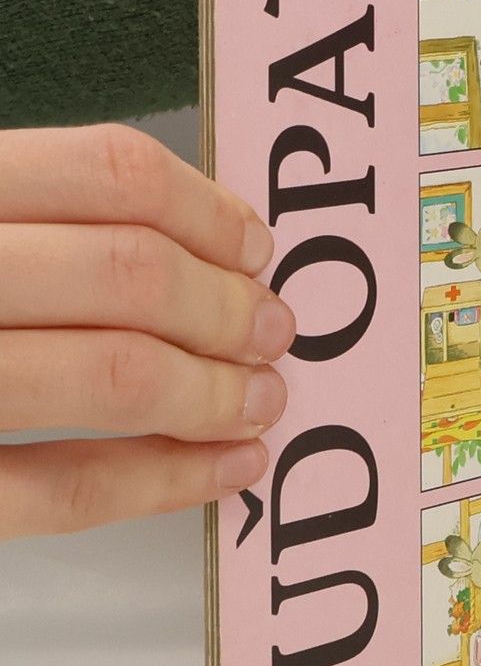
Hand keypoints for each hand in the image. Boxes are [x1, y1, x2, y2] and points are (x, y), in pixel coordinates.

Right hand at [0, 126, 291, 538]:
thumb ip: (22, 214)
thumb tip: (186, 241)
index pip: (107, 174)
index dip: (208, 212)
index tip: (253, 247)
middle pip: (127, 274)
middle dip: (227, 309)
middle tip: (271, 329)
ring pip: (110, 376)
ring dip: (213, 392)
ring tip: (259, 397)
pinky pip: (61, 492)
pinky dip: (164, 482)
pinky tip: (221, 470)